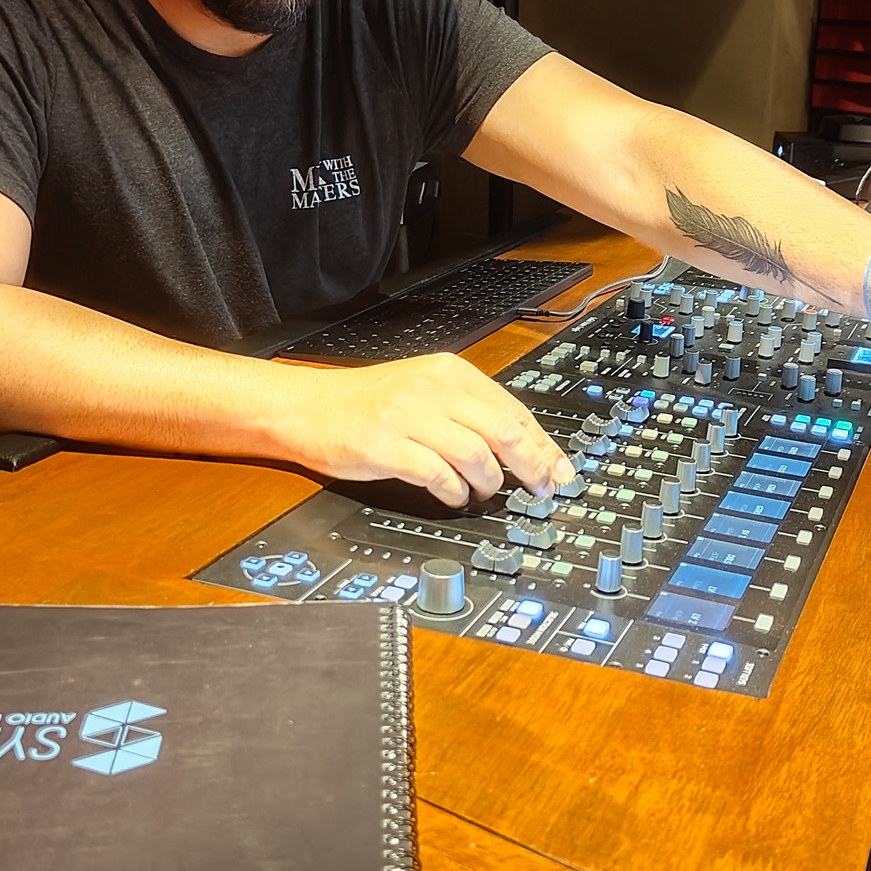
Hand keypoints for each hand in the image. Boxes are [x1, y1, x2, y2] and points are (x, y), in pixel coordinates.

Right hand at [278, 354, 574, 506]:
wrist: (309, 406)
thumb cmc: (370, 405)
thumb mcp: (426, 392)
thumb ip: (471, 413)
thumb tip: (526, 449)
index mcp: (450, 373)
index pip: (512, 410)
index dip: (543, 445)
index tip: (560, 471)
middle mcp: (433, 389)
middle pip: (502, 430)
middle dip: (530, 465)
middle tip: (539, 489)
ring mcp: (407, 416)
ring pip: (474, 454)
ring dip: (488, 481)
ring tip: (484, 492)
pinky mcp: (385, 446)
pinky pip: (436, 474)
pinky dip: (454, 491)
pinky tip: (454, 497)